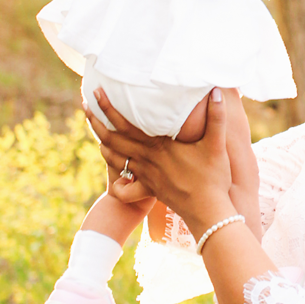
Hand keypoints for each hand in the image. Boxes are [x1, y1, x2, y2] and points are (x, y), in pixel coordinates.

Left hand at [86, 87, 233, 234]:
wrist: (207, 212)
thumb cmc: (213, 177)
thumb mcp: (216, 145)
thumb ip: (217, 117)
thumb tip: (218, 91)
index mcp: (158, 147)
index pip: (126, 124)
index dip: (109, 108)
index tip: (97, 92)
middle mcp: (146, 160)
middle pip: (112, 139)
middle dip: (96, 121)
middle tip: (85, 105)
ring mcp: (145, 175)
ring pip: (114, 157)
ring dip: (101, 141)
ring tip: (94, 127)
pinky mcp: (148, 188)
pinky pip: (123, 183)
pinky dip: (114, 172)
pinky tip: (113, 165)